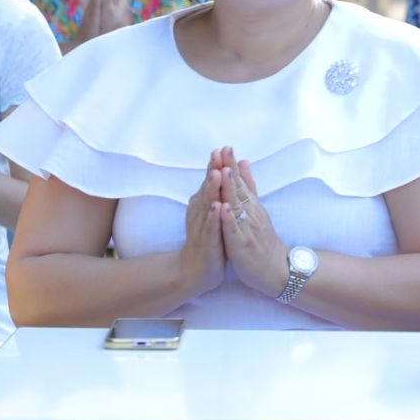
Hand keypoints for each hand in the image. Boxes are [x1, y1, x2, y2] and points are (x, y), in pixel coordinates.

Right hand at [178, 153, 225, 298]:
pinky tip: (217, 206)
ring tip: (217, 172)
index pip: (211, 182)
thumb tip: (215, 172)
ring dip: (212, 189)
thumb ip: (213, 194)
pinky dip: (213, 216)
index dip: (216, 165)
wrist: (196, 271)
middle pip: (207, 188)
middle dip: (213, 170)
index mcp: (204, 206)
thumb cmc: (208, 240)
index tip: (223, 147)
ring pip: (208, 204)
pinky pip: (210, 227)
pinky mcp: (207, 242)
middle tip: (218, 151)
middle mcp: (201, 213)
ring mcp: (203, 227)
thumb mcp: (211, 214)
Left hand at [216, 147, 288, 297]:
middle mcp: (250, 213)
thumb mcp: (256, 209)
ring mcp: (247, 228)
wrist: (275, 268)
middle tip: (223, 151)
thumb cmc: (262, 239)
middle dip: (229, 170)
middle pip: (238, 189)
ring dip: (230, 189)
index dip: (231, 164)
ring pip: (237, 206)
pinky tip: (223, 208)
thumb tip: (242, 163)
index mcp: (251, 205)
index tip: (224, 147)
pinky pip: (235, 230)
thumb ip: (249, 186)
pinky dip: (229, 219)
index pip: (240, 182)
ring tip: (224, 172)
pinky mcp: (243, 245)